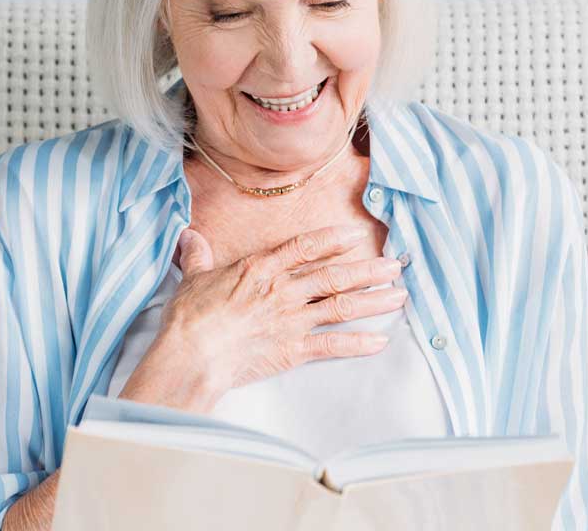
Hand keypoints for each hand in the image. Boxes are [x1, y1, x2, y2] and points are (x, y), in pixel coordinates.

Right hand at [163, 224, 409, 395]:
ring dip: (373, 300)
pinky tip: (381, 341)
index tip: (355, 234)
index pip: (304, 247)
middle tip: (396, 265)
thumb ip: (198, 257)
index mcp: (261, 269)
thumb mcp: (193, 278)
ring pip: (342, 306)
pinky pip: (334, 346)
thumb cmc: (190, 317)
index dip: (332, 239)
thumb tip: (189, 237)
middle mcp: (283, 291)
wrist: (193, 353)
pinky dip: (359, 344)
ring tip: (399, 295)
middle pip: (335, 275)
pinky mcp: (294, 350)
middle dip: (368, 269)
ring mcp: (292, 320)